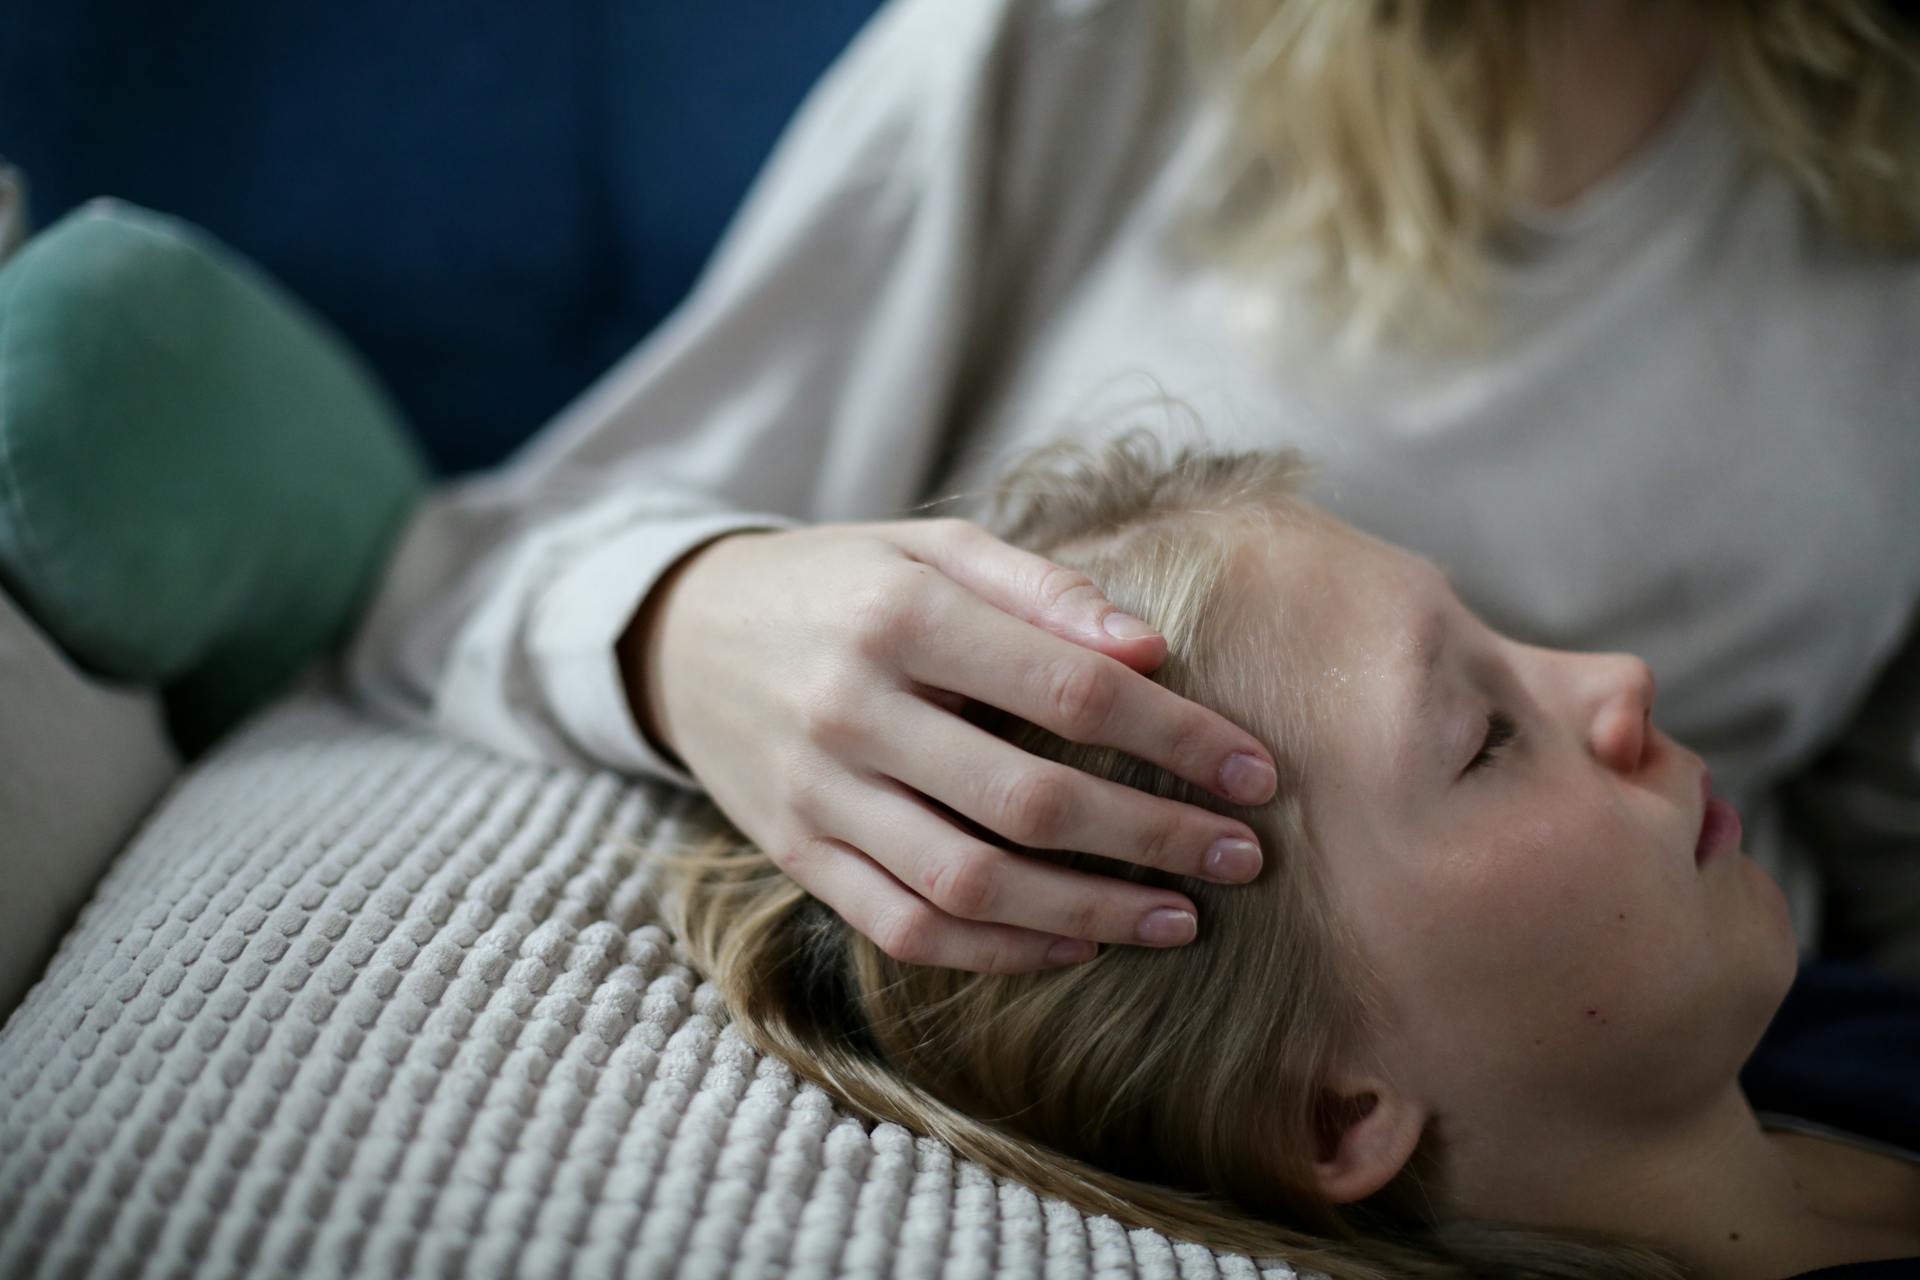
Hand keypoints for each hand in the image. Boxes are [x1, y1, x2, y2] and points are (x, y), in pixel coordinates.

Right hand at [621, 518, 1277, 973]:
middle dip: (1154, 837)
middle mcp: (853, 711)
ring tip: (1180, 920)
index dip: (1176, 737)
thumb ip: (1041, 590)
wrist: (688, 636)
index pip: (1069, 688)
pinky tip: (1073, 942)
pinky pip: (905, 928)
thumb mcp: (930, 548)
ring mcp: (819, 795)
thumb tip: (1156, 650)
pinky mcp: (797, 857)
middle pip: (1029, 799)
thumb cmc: (839, 582)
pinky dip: (998, 950)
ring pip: (970, 883)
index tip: (1255, 770)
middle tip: (1242, 856)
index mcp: (900, 617)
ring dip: (1090, 912)